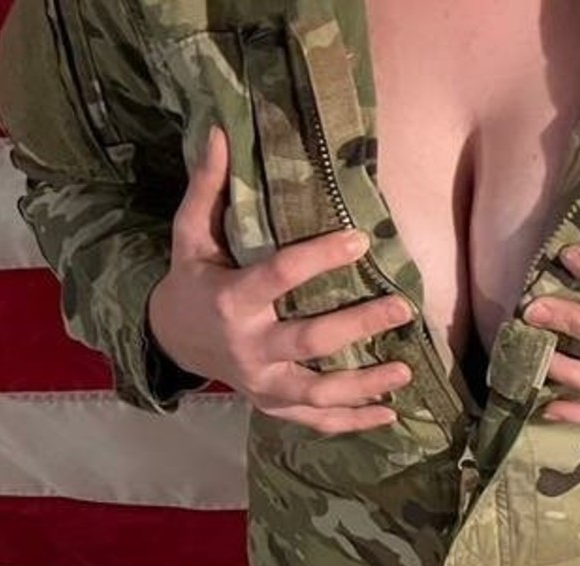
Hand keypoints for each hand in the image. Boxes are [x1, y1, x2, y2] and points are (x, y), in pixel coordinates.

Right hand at [147, 125, 415, 434]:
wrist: (173, 341)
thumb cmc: (192, 280)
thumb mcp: (191, 235)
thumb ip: (208, 187)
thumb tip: (220, 130)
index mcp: (232, 300)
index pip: (281, 276)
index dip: (321, 258)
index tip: (360, 239)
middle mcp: (250, 348)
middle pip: (311, 341)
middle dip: (358, 325)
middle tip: (402, 308)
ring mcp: (263, 383)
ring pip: (320, 391)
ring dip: (365, 384)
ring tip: (406, 371)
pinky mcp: (273, 405)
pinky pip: (316, 421)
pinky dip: (353, 422)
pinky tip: (390, 414)